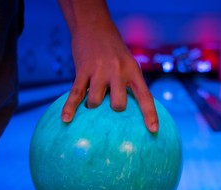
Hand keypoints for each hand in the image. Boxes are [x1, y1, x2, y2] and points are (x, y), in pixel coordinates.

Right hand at [58, 0, 157, 132]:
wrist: (94, 27)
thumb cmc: (114, 52)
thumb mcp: (129, 64)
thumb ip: (130, 85)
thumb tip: (128, 112)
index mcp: (133, 71)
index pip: (145, 97)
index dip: (150, 114)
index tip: (153, 130)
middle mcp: (118, 72)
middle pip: (118, 104)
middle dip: (114, 110)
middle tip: (110, 105)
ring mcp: (99, 71)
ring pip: (96, 101)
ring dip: (93, 106)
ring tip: (92, 100)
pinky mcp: (83, 70)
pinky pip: (76, 93)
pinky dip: (70, 107)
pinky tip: (66, 119)